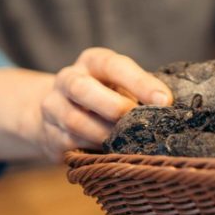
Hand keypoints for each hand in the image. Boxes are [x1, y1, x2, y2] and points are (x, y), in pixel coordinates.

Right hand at [36, 47, 171, 159]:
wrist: (59, 111)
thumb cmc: (106, 94)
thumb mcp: (122, 84)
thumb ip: (139, 91)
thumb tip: (166, 107)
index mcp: (92, 61)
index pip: (114, 65)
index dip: (140, 82)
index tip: (165, 100)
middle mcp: (68, 79)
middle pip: (83, 89)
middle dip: (114, 106)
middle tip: (139, 122)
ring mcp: (53, 107)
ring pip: (76, 122)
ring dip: (106, 134)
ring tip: (128, 142)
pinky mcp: (49, 135)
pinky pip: (71, 146)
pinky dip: (94, 151)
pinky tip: (111, 153)